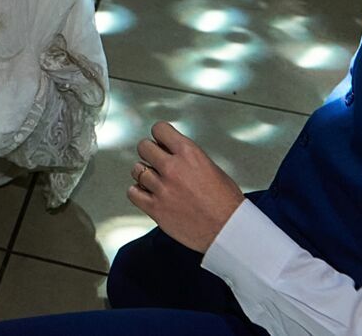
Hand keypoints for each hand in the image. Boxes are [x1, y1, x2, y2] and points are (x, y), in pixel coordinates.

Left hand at [126, 121, 245, 254]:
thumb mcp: (212, 168)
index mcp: (189, 153)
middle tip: (157, 162)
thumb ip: (188, 158)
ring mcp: (162, 189)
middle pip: (144, 147)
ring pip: (137, 170)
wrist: (228, 231)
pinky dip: (138, 192)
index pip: (160, 129)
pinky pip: (133, 192)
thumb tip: (172, 153)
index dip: (160, 136)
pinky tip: (148, 194)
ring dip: (144, 174)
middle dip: (150, 153)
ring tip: (155, 181)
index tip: (161, 142)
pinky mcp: (155, 209)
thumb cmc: (226, 202)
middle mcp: (173, 168)